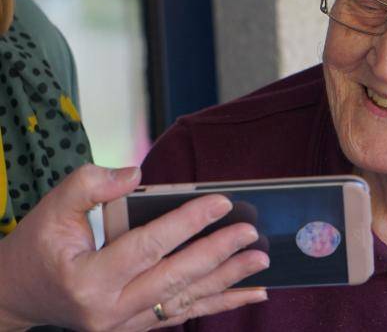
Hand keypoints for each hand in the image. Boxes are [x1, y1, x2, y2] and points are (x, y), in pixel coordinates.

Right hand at [0, 164, 268, 330]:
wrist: (17, 295)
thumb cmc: (37, 246)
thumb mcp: (54, 207)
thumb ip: (93, 184)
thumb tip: (136, 173)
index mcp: (90, 278)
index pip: (149, 245)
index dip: (188, 222)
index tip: (221, 202)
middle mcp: (110, 309)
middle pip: (176, 277)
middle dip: (218, 253)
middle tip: (251, 233)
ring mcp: (124, 324)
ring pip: (185, 300)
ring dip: (227, 282)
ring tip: (260, 263)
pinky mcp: (135, 326)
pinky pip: (182, 314)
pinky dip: (216, 303)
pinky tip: (246, 294)